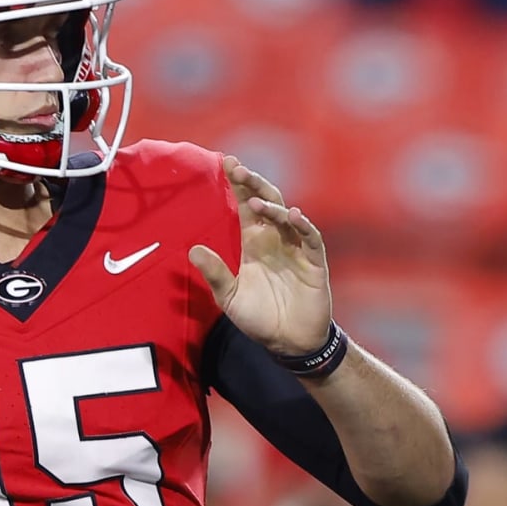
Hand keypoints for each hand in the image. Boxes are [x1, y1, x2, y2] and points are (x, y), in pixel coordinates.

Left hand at [189, 157, 332, 356]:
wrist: (288, 342)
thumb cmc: (259, 318)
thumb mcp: (228, 297)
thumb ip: (214, 273)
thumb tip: (192, 250)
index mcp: (254, 243)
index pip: (246, 207)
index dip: (238, 186)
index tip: (226, 163)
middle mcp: (275, 240)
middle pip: (266, 203)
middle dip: (253, 185)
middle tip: (238, 168)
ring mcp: (296, 248)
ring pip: (287, 216)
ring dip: (273, 207)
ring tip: (257, 202)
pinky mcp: (313, 262)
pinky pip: (310, 238)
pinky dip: (302, 226)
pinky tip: (293, 216)